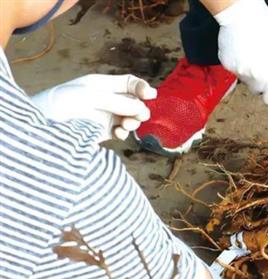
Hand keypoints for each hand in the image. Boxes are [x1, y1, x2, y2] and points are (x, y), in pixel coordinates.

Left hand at [32, 74, 156, 141]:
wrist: (44, 124)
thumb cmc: (63, 103)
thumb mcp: (93, 97)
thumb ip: (119, 102)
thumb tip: (142, 109)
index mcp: (103, 85)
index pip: (129, 83)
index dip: (141, 88)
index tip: (150, 95)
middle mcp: (107, 100)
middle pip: (134, 102)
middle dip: (139, 109)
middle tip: (138, 116)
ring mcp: (105, 116)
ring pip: (130, 118)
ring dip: (133, 122)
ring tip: (126, 126)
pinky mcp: (102, 132)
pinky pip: (121, 132)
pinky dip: (123, 134)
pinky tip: (118, 135)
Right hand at [215, 0, 267, 104]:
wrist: (244, 15)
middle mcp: (253, 79)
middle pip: (257, 90)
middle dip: (261, 81)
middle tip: (263, 62)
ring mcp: (238, 72)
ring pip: (245, 79)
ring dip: (250, 71)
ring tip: (253, 51)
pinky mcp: (226, 64)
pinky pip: (234, 69)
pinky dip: (238, 62)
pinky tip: (242, 48)